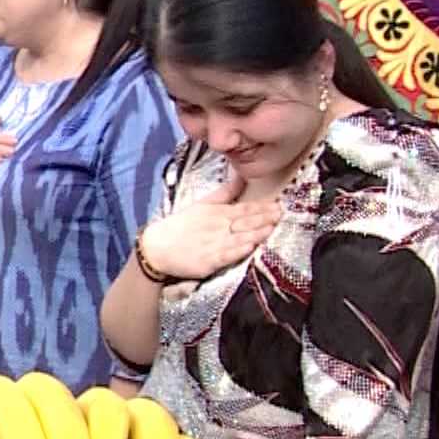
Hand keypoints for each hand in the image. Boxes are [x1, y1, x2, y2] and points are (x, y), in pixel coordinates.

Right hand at [139, 174, 280, 280]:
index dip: (262, 207)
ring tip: (271, 227)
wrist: (157, 248)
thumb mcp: (201, 204)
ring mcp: (213, 244)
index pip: (243, 209)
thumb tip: (241, 177)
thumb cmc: (180, 227)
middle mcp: (217, 227)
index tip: (278, 204)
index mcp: (217, 213)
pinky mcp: (208, 261)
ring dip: (256, 232)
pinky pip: (226, 255)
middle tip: (281, 213)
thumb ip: (224, 193)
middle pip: (244, 221)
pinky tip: (250, 246)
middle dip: (264, 218)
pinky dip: (238, 250)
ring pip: (239, 237)